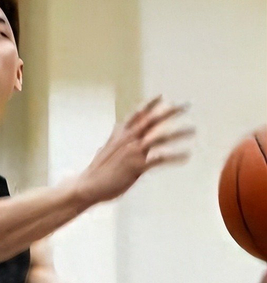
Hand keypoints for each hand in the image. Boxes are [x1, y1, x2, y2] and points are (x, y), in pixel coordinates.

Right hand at [78, 95, 194, 203]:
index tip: (162, 96)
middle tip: (186, 105)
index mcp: (119, 134)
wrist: (89, 185)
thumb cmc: (97, 171)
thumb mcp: (106, 150)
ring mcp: (133, 151)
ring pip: (160, 136)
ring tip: (193, 130)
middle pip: (152, 120)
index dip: (150, 104)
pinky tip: (187, 155)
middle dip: (170, 111)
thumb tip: (116, 136)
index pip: (137, 114)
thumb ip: (116, 142)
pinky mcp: (137, 166)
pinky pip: (161, 159)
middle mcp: (127, 139)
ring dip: (178, 132)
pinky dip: (175, 156)